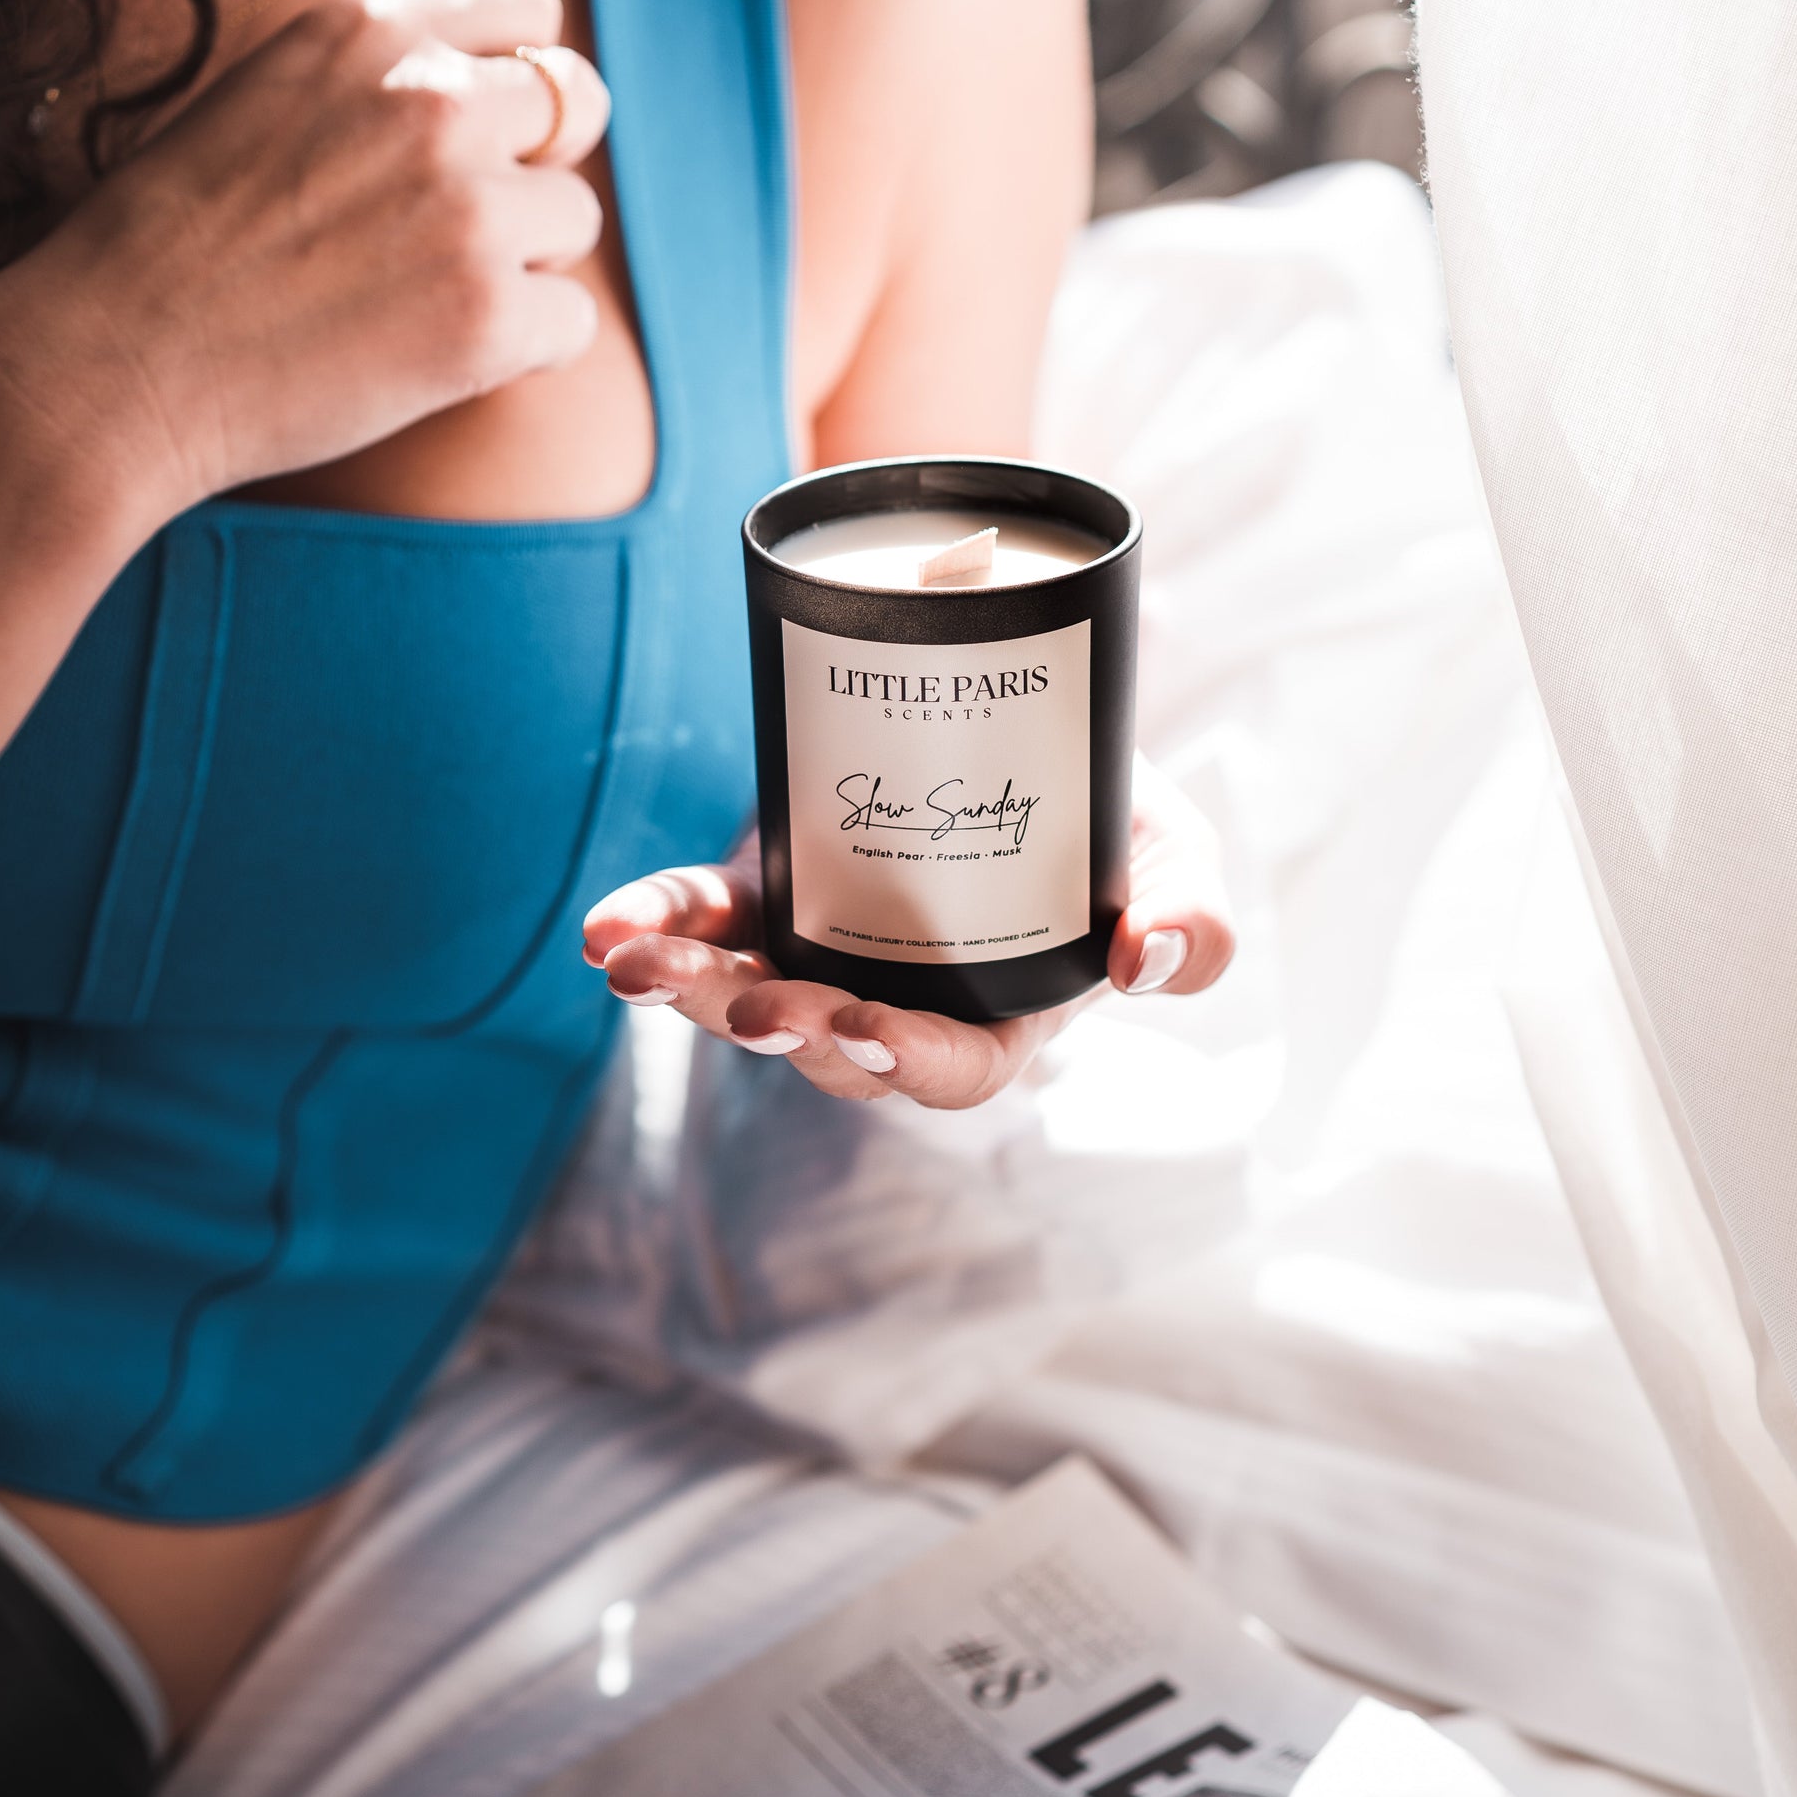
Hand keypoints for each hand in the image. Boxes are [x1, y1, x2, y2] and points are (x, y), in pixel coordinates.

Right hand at [0, 0, 609, 524]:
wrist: (118, 361)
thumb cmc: (182, 243)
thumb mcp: (275, 94)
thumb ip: (384, 73)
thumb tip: (513, 88)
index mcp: (370, 30)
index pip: (528, 5)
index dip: (528, 68)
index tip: (503, 122)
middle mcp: (431, 99)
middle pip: (575, 107)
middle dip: (534, 166)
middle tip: (461, 227)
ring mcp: (468, 206)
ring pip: (574, 218)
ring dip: (524, 262)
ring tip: (421, 294)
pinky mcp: (488, 312)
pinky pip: (573, 318)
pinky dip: (525, 346)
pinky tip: (440, 355)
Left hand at [580, 756, 1233, 1109]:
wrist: (1027, 724)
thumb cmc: (1112, 820)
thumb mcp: (1176, 859)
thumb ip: (1192, 923)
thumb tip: (1149, 960)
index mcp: (999, 1017)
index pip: (949, 1072)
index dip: (901, 1062)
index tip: (864, 1027)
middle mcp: (897, 999)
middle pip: (827, 1044)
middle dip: (778, 1028)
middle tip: (749, 1002)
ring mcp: (824, 950)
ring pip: (748, 991)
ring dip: (688, 986)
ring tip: (635, 963)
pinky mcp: (771, 891)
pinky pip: (706, 921)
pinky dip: (653, 921)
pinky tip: (605, 925)